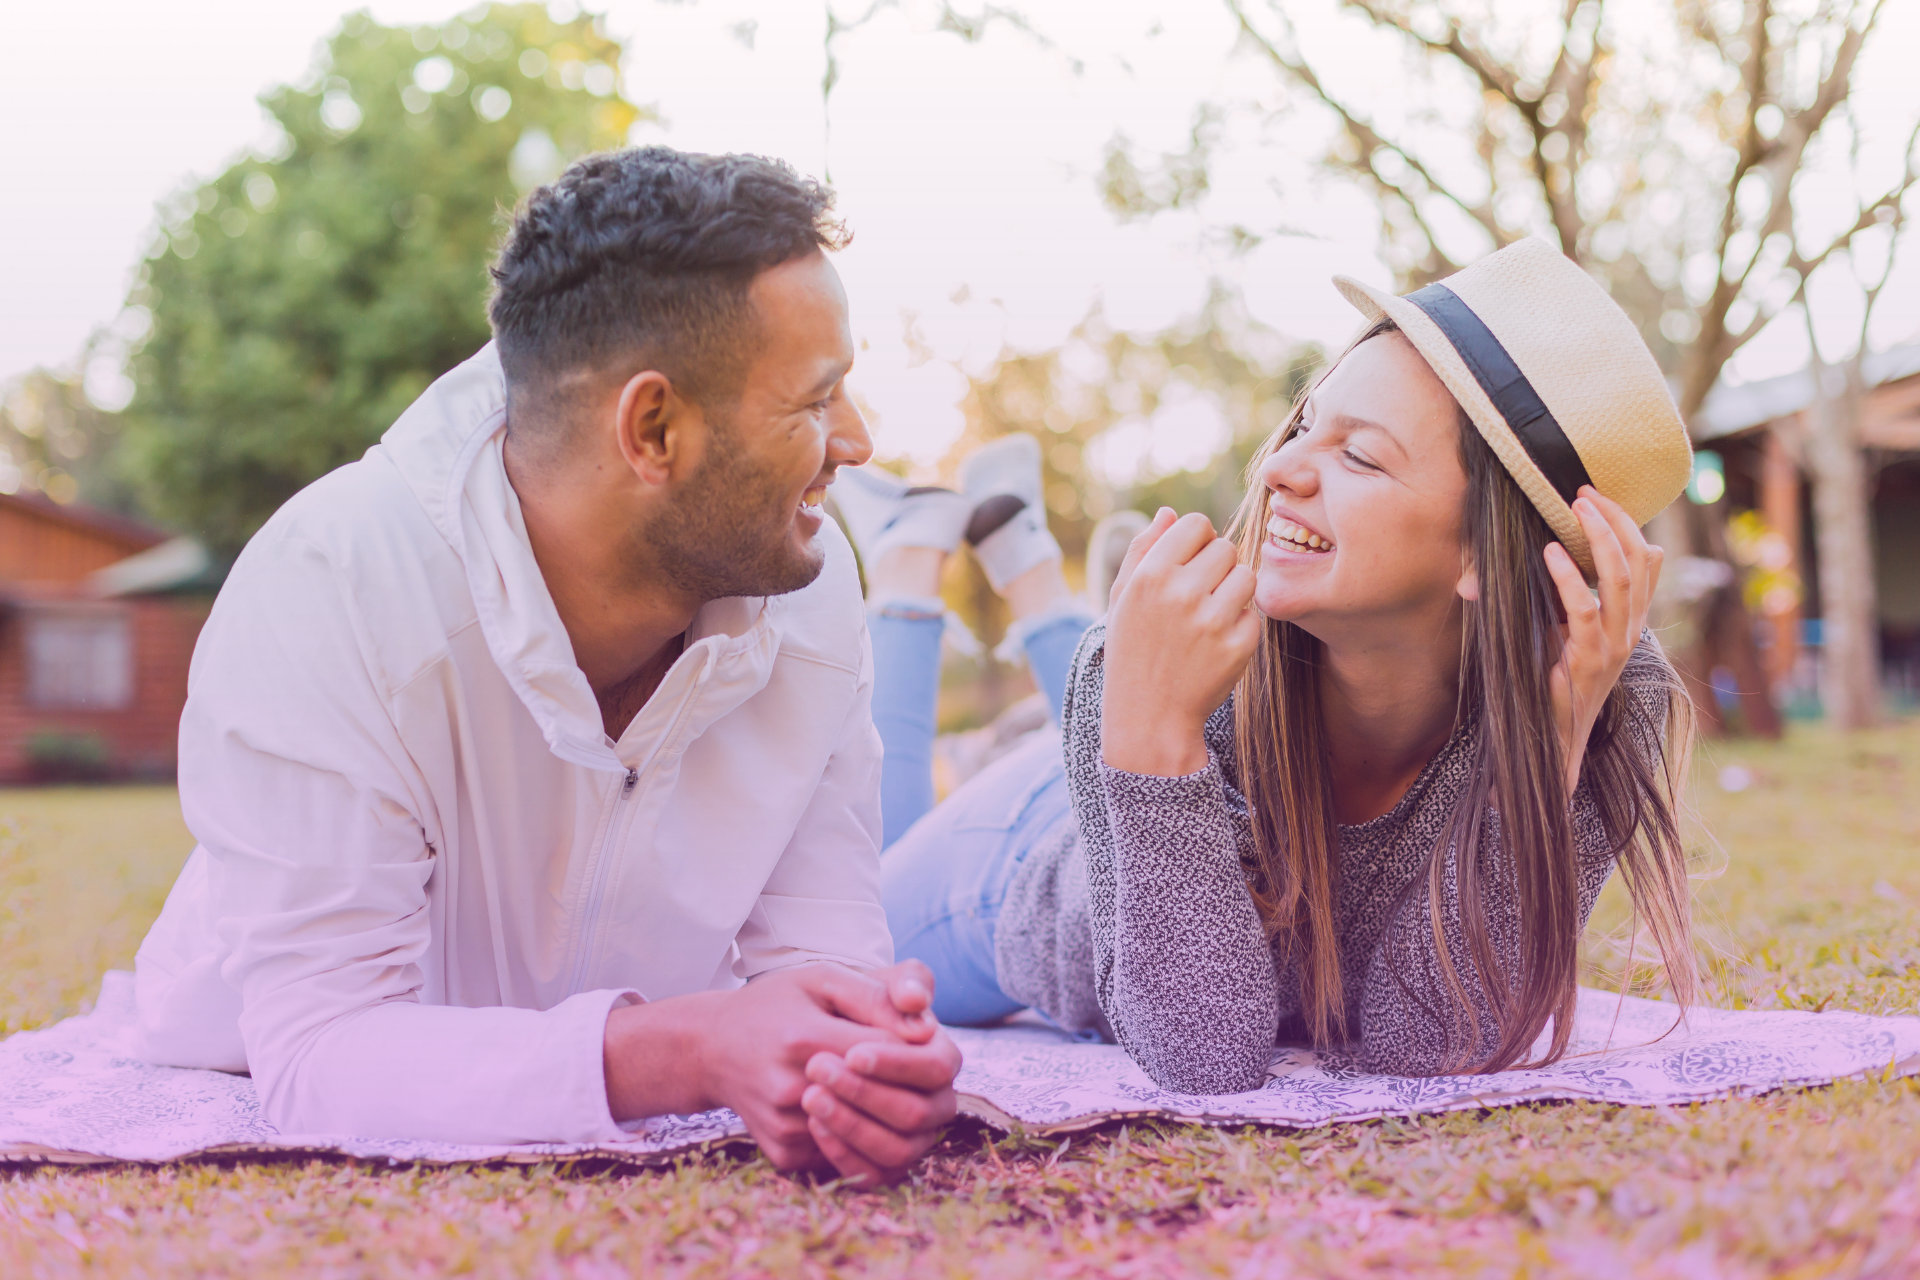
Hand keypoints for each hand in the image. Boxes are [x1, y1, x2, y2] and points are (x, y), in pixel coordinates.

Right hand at [603, 962, 957, 1181]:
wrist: (711, 1049)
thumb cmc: (774, 1005)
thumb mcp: (819, 979)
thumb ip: (874, 996)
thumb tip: (924, 1029)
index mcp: (804, 1038)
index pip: (888, 1053)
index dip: (913, 1047)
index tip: (916, 1036)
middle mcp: (792, 1090)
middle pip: (889, 1104)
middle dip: (913, 1085)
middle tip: (916, 1069)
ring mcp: (788, 1128)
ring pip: (874, 1136)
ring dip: (892, 1112)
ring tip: (889, 1086)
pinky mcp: (785, 1154)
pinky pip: (848, 1155)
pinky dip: (863, 1135)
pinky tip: (857, 1109)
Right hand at [1101, 508, 1261, 775]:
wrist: (1148, 717)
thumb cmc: (1133, 650)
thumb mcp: (1123, 599)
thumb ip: (1144, 550)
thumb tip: (1170, 513)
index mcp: (1150, 575)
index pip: (1196, 524)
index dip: (1197, 541)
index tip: (1190, 563)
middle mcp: (1181, 593)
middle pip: (1226, 547)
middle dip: (1217, 567)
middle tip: (1200, 595)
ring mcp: (1212, 621)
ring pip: (1247, 577)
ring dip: (1234, 592)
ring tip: (1211, 616)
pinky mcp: (1238, 647)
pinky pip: (1254, 614)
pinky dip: (1240, 627)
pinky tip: (1217, 644)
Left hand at [1542, 486, 1663, 795]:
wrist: (1554, 737)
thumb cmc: (1553, 679)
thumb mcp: (1563, 629)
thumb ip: (1565, 595)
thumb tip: (1550, 549)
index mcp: (1630, 619)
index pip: (1646, 560)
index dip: (1627, 523)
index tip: (1596, 495)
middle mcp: (1631, 629)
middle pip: (1637, 561)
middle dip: (1613, 520)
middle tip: (1583, 492)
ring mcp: (1614, 646)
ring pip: (1618, 580)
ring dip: (1597, 539)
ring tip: (1574, 509)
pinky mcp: (1589, 662)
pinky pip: (1584, 611)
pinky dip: (1568, 578)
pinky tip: (1550, 553)